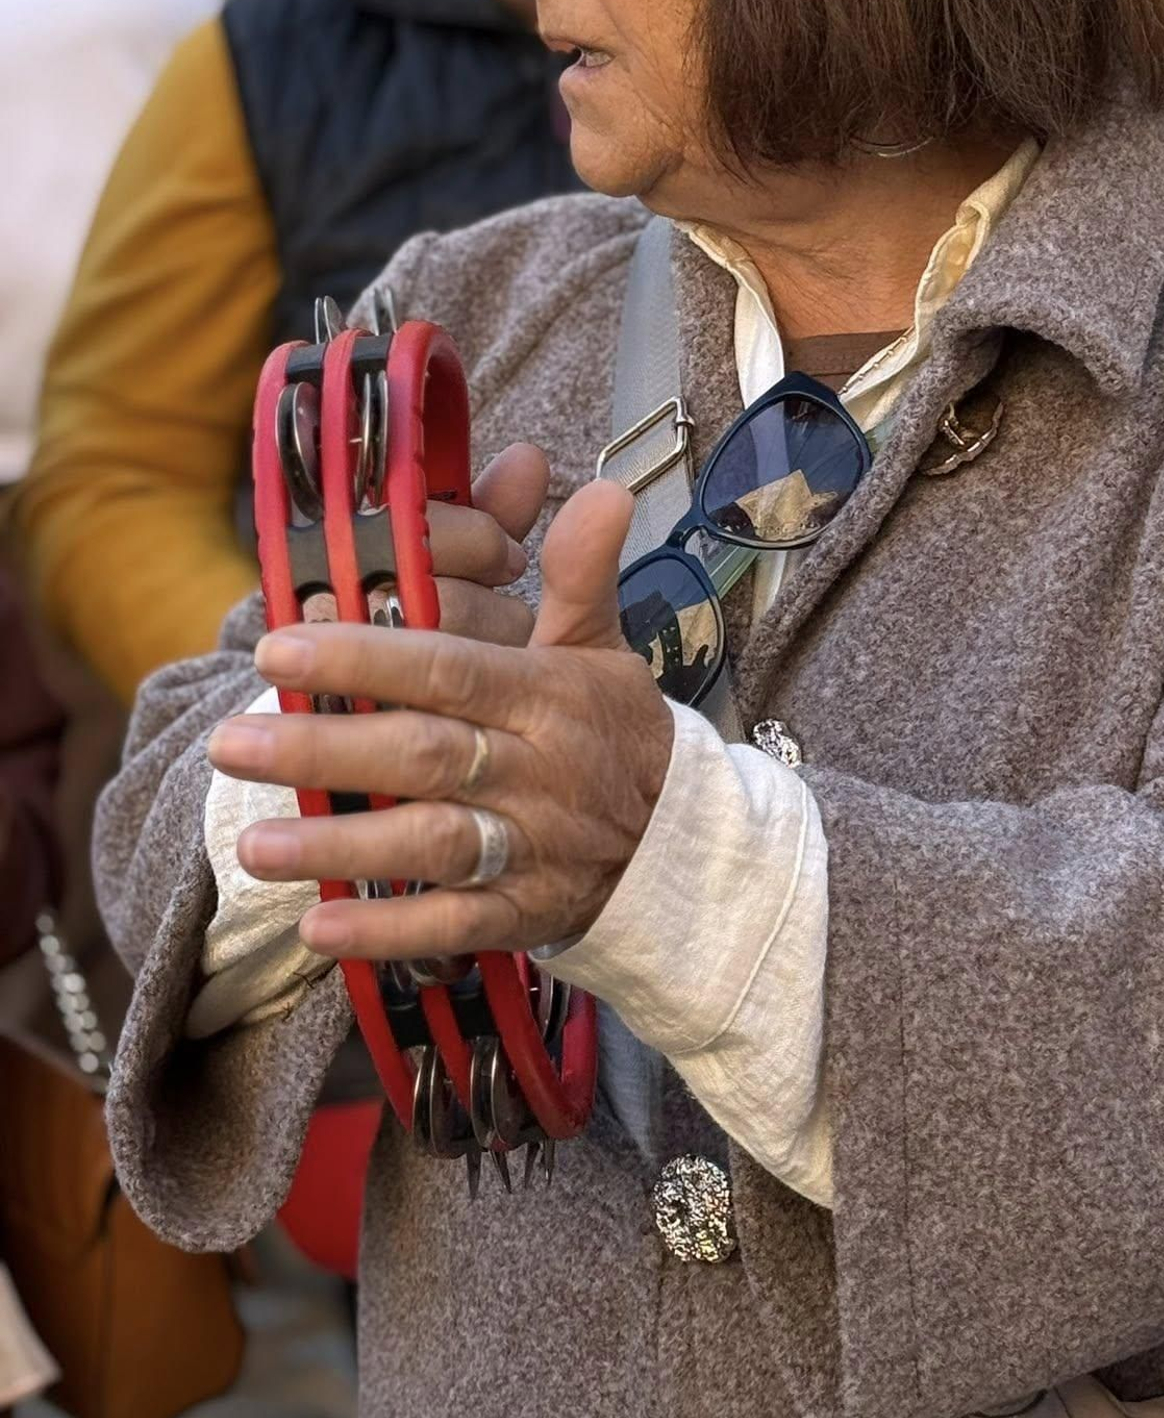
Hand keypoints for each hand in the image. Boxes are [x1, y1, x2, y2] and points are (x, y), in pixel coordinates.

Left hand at [213, 478, 673, 956]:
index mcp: (546, 695)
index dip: (365, 656)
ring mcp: (529, 847)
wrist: (681, 843)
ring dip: (341, 846)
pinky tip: (320, 925)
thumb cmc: (615, 731)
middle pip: (423, 755)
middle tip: (229, 742)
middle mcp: (536, 771)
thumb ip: (581, 571)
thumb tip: (599, 486)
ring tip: (252, 844)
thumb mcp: (602, 645)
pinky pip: (454, 924)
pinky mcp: (522, 913)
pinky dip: (389, 931)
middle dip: (323, 750)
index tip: (278, 644)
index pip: (449, 668)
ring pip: (431, 843)